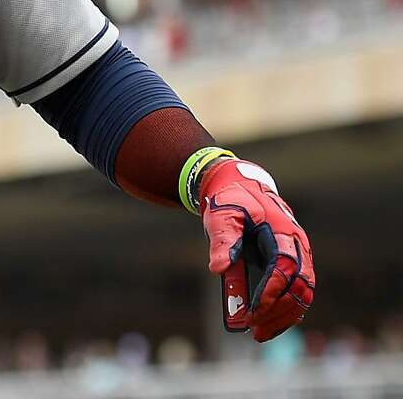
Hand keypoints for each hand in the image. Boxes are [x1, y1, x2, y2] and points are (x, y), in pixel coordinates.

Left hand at [200, 158, 314, 341]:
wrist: (240, 188)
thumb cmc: (230, 201)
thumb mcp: (221, 214)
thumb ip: (222, 239)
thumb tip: (218, 269)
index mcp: (283, 231)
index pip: (285, 266)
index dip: (271, 290)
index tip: (254, 310)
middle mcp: (298, 245)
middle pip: (300, 285)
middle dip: (279, 310)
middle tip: (255, 330)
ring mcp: (299, 256)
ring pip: (303, 294)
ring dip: (284, 317)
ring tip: (260, 334)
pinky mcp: (293, 265)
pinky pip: (296, 292)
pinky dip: (285, 311)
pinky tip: (268, 325)